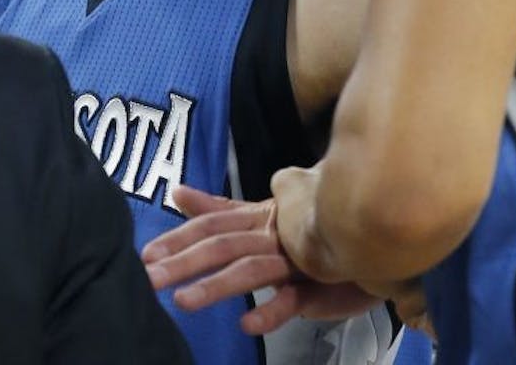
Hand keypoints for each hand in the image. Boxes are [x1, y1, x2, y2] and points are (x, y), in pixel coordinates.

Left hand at [141, 184, 382, 334]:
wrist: (370, 232)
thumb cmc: (308, 228)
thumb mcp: (261, 216)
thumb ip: (219, 208)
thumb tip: (177, 191)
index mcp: (258, 218)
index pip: (211, 224)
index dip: (178, 238)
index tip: (146, 255)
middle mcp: (272, 234)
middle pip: (222, 244)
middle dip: (183, 261)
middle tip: (149, 278)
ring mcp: (295, 259)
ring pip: (251, 269)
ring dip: (216, 285)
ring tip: (183, 302)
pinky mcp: (319, 285)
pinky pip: (294, 298)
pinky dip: (271, 311)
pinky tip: (248, 324)